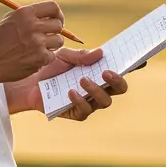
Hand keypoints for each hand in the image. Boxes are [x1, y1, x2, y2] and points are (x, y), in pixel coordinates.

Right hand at [0, 1, 64, 84]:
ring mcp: (37, 42)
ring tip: (39, 48)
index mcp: (25, 13)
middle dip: (55, 31)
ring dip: (51, 45)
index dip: (58, 14)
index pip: (53, 7)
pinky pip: (52, 55)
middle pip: (58, 24)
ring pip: (59, 41)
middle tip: (48, 36)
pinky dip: (45, 58)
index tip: (56, 20)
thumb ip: (30, 16)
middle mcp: (32, 26)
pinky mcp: (40, 57)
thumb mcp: (11, 20)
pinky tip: (33, 58)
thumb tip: (51, 17)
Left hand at [10, 47, 129, 120]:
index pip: (120, 70)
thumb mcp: (64, 55)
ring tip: (82, 80)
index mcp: (100, 73)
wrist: (27, 83)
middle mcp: (98, 89)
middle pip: (119, 89)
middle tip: (106, 72)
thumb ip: (81, 56)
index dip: (132, 66)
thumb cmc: (49, 67)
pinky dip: (79, 101)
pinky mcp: (75, 113)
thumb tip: (101, 53)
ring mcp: (89, 102)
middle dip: (117, 81)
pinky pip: (84, 111)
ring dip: (96, 90)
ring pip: (104, 101)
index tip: (138, 60)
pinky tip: (70, 91)